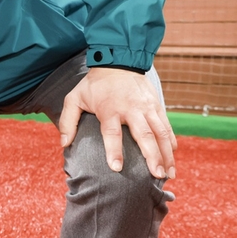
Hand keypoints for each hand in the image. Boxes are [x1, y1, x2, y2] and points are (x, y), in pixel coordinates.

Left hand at [58, 66, 176, 178]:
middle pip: (144, 135)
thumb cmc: (94, 85)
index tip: (117, 168)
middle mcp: (131, 109)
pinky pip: (166, 126)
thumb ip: (67, 121)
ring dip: (166, 154)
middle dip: (152, 156)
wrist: (118, 61)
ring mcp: (147, 107)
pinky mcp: (156, 105)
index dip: (114, 151)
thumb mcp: (74, 98)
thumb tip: (64, 144)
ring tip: (168, 173)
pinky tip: (172, 156)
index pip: (112, 133)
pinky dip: (171, 141)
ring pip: (161, 133)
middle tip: (156, 175)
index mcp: (109, 109)